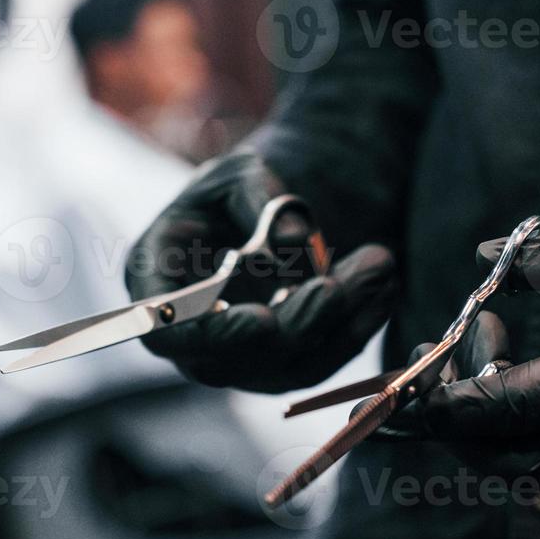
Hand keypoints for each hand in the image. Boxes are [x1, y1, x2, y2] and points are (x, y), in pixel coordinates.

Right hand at [127, 150, 396, 391]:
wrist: (274, 214)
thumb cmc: (241, 189)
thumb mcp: (243, 173)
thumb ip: (259, 199)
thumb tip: (293, 243)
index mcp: (155, 280)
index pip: (165, 330)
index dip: (209, 333)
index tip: (261, 319)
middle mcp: (191, 334)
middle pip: (238, 358)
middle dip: (296, 322)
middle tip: (339, 283)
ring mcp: (237, 358)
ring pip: (289, 364)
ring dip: (339, 323)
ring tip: (377, 265)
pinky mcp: (284, 365)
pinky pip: (324, 360)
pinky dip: (359, 326)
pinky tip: (384, 286)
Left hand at [391, 200, 539, 491]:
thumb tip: (488, 256)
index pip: (515, 405)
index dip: (449, 390)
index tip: (418, 349)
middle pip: (509, 455)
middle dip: (453, 413)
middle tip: (438, 345)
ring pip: (532, 472)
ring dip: (489, 426)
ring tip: (481, 351)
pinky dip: (528, 438)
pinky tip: (523, 381)